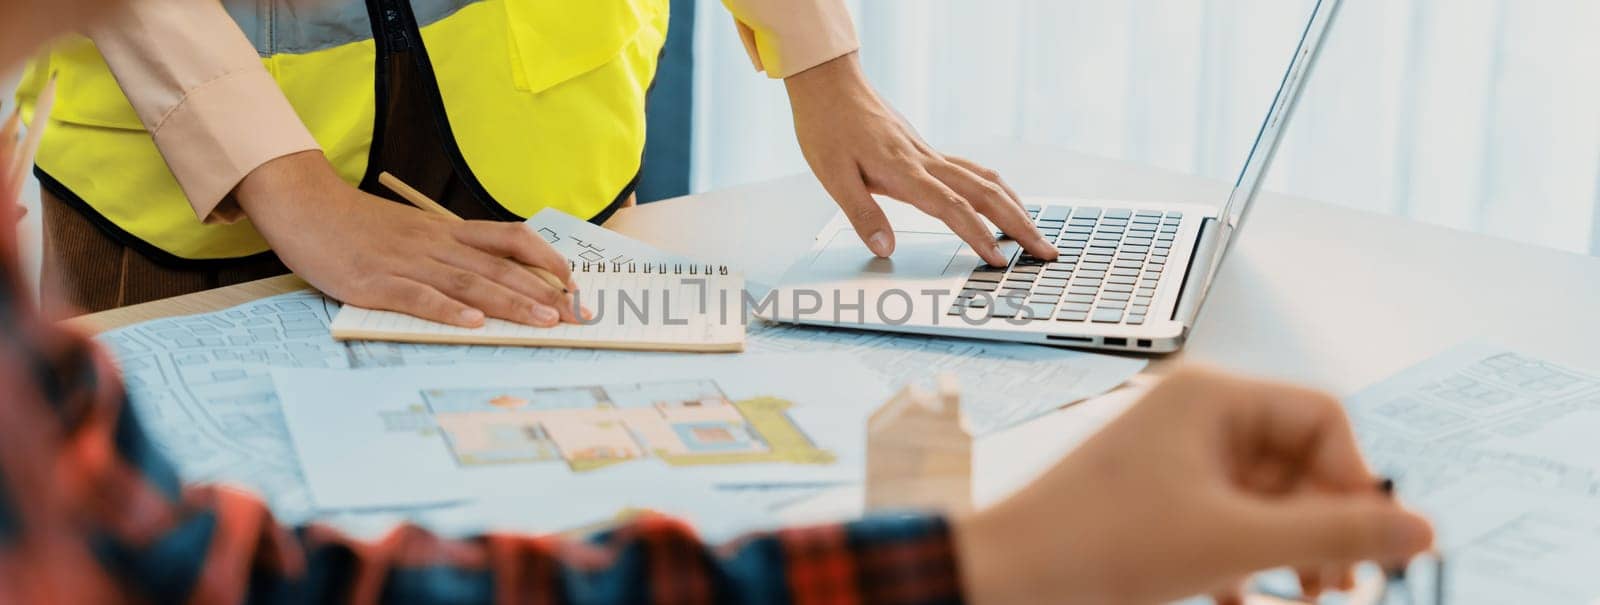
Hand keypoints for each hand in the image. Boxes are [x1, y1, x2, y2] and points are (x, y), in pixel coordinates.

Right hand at [236, 151, 578, 327]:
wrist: (303, 204)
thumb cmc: (358, 225)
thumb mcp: (413, 231)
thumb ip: (448, 250)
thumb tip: (490, 276)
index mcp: (447, 231)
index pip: (511, 240)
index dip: (547, 260)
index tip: (575, 281)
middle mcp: (435, 244)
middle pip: (500, 267)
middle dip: (545, 293)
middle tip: (578, 314)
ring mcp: (406, 262)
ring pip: (469, 282)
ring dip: (510, 303)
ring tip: (544, 321)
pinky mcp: (375, 282)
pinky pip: (418, 297)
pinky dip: (448, 310)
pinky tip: (473, 323)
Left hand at [785, 53, 1055, 266]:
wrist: (830, 84)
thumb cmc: (827, 127)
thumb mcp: (833, 176)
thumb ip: (862, 214)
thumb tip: (886, 249)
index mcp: (905, 171)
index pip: (952, 207)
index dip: (978, 235)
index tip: (999, 259)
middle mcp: (926, 161)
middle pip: (985, 194)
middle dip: (1019, 225)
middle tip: (1045, 251)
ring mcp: (930, 155)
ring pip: (986, 180)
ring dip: (1015, 207)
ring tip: (1036, 232)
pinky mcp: (927, 151)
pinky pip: (973, 170)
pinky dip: (997, 189)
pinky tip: (1004, 200)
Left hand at [954, 368, 1433, 604]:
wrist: (1004, 577)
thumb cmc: (1097, 543)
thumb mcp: (1234, 542)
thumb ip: (1334, 534)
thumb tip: (1420, 528)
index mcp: (1210, 396)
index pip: (1323, 416)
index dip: (1356, 479)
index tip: (1370, 544)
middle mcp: (1192, 413)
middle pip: (1297, 457)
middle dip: (1324, 523)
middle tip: (1340, 585)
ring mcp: (1170, 454)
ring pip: (1263, 494)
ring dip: (1288, 547)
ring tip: (1303, 595)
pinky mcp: (1153, 496)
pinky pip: (1224, 516)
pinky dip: (1242, 556)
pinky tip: (1234, 595)